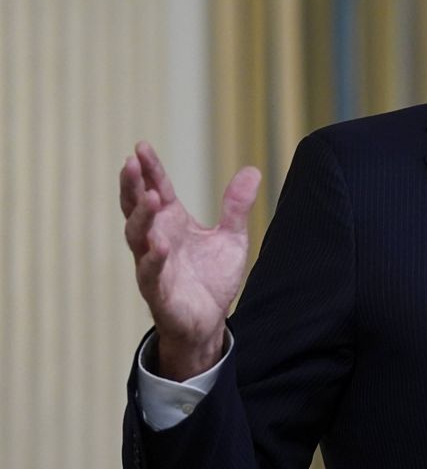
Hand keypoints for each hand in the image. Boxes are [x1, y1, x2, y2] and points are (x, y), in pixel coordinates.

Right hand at [120, 141, 260, 379]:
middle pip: (137, 208)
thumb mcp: (231, 237)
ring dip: (141, 216)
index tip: (141, 147)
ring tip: (148, 196)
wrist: (209, 321)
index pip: (156, 189)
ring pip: (137, 237)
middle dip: (132, 186)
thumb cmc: (211, 278)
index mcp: (171, 223)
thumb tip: (252, 170)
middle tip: (131, 163)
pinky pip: (150, 273)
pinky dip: (153, 258)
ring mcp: (153, 264)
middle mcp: (156, 239)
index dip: (149, 169)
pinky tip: (160, 244)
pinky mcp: (158, 291)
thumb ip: (236, 206)